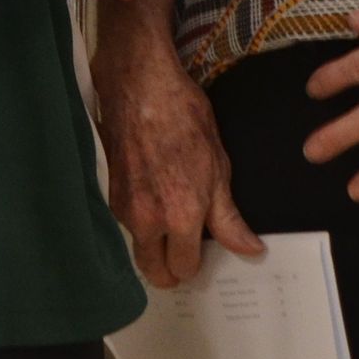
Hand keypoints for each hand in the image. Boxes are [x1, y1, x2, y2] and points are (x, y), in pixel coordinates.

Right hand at [93, 1, 262, 286]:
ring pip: (139, 245)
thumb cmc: (184, 118)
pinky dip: (139, 219)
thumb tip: (249, 250)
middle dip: (170, 269)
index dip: (197, 264)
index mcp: (181, 216)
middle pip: (154, 272)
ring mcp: (123, 208)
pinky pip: (126, 222)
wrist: (140, 85)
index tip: (204, 252)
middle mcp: (147, 220)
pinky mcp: (108, 193)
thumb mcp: (218, 166)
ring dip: (153, 242)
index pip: (185, 268)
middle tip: (186, 252)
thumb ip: (228, 217)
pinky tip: (152, 193)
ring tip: (170, 216)